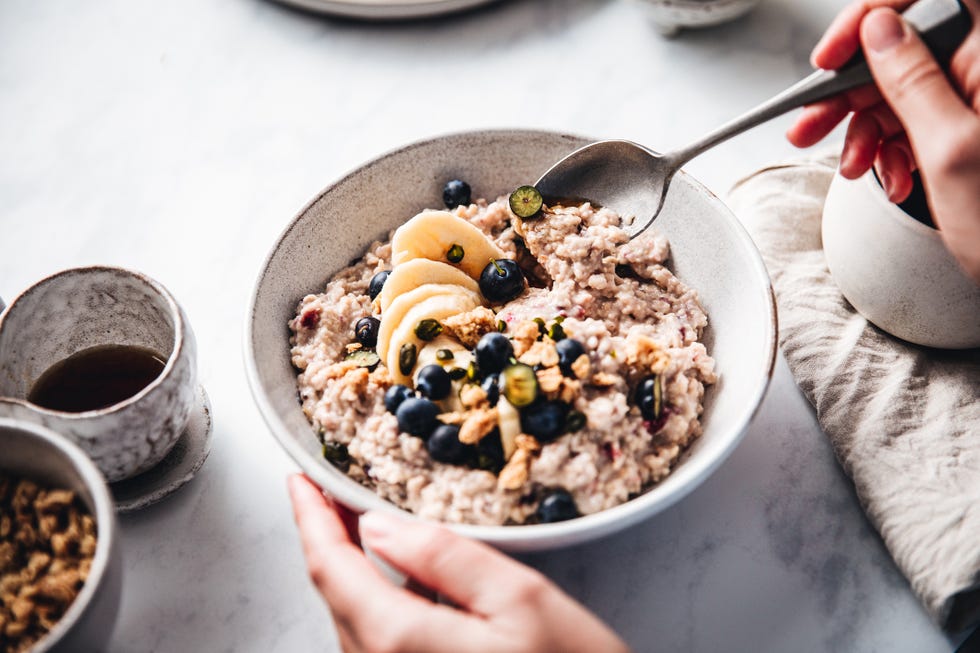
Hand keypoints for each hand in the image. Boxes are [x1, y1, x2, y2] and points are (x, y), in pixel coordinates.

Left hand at [287, 474, 630, 652]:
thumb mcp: (520, 601)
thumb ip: (444, 558)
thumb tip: (379, 527)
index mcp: (399, 640)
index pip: (331, 567)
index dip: (310, 516)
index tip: (301, 478)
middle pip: (335, 593)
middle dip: (328, 535)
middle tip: (332, 489)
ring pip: (352, 618)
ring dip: (349, 566)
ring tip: (358, 522)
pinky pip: (376, 641)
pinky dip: (373, 597)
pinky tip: (396, 577)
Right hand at [787, 0, 979, 281]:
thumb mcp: (951, 149)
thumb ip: (912, 81)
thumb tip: (879, 31)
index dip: (873, 14)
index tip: (835, 51)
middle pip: (903, 47)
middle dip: (851, 89)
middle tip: (810, 122)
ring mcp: (977, 98)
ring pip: (899, 90)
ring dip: (863, 129)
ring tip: (850, 165)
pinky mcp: (968, 127)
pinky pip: (913, 121)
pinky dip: (890, 148)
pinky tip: (888, 174)